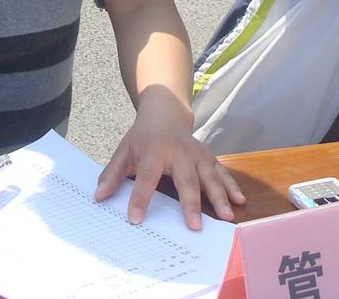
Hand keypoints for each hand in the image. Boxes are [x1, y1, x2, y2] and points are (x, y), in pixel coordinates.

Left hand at [94, 89, 244, 229]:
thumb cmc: (143, 138)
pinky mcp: (209, 157)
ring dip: (220, 197)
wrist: (165, 113)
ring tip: (226, 216)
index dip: (140, 197)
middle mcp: (179, 152)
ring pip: (210, 177)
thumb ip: (111, 174)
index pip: (146, 176)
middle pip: (186, 180)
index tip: (135, 219)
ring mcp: (198, 154)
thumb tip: (98, 196)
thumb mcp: (123, 151)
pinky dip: (232, 186)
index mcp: (154, 151)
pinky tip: (240, 201)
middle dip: (190, 203)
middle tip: (194, 226)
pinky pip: (222, 173)